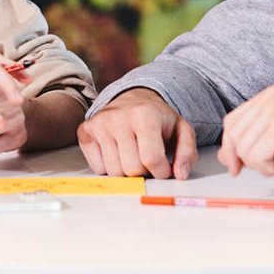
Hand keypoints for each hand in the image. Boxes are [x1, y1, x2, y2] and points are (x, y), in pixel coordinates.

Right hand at [77, 88, 196, 179]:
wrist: (133, 98)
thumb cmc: (157, 118)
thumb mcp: (181, 130)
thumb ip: (187, 153)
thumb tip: (180, 174)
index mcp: (144, 115)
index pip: (152, 160)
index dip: (162, 171)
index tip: (164, 167)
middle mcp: (118, 117)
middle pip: (132, 169)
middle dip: (143, 171)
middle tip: (146, 158)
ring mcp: (99, 124)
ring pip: (114, 172)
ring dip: (126, 170)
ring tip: (132, 154)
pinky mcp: (85, 131)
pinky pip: (98, 168)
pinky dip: (108, 166)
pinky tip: (116, 151)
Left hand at [218, 85, 273, 184]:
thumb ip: (249, 143)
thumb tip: (223, 156)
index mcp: (270, 95)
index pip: (232, 121)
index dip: (231, 146)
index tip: (238, 165)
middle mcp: (270, 98)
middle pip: (233, 134)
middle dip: (247, 157)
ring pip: (242, 149)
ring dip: (263, 164)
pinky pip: (255, 158)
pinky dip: (271, 169)